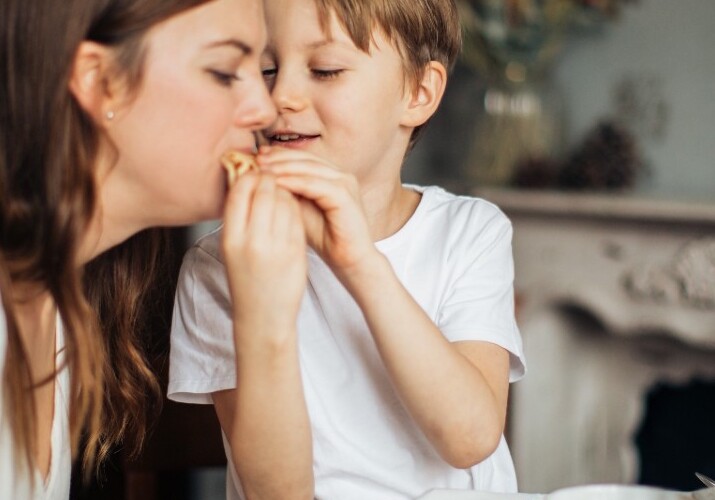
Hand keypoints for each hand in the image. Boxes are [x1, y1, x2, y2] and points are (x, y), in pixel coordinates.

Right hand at [221, 171, 306, 337]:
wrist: (264, 316)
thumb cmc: (247, 279)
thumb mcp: (232, 248)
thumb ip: (239, 217)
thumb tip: (246, 179)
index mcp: (231, 238)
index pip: (240, 190)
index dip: (249, 175)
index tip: (254, 172)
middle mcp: (252, 241)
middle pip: (264, 191)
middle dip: (270, 178)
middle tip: (272, 175)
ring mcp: (276, 246)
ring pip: (284, 200)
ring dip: (285, 190)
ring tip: (282, 192)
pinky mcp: (296, 251)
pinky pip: (297, 216)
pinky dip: (295, 206)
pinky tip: (293, 207)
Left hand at [257, 147, 377, 276]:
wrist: (348, 260)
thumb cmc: (325, 238)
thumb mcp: (300, 210)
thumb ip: (287, 192)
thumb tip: (261, 178)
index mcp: (331, 176)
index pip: (303, 157)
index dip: (279, 154)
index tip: (255, 156)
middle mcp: (340, 175)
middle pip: (306, 158)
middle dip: (279, 157)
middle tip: (256, 159)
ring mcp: (345, 183)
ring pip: (309, 168)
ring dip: (284, 167)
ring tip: (262, 169)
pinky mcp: (345, 196)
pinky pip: (316, 184)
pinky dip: (296, 182)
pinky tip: (277, 183)